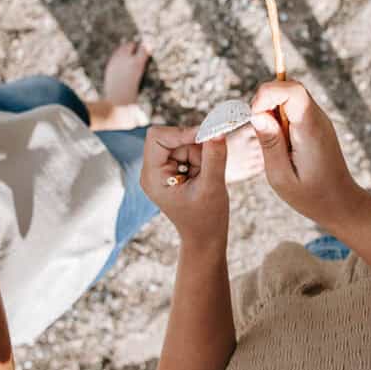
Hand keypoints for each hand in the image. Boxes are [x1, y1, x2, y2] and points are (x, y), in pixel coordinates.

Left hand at [140, 126, 228, 246]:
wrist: (205, 238)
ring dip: (201, 154)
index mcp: (152, 176)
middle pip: (172, 138)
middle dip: (195, 147)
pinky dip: (201, 158)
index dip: (182, 132)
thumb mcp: (212, 187)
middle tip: (208, 167)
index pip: (157, 137)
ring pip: (184, 143)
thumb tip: (218, 131)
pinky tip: (203, 177)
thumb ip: (214, 157)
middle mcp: (152, 170)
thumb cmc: (207, 219)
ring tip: (206, 178)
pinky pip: (188, 150)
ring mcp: (161, 170)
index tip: (207, 136)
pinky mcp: (173, 170)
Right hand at [250, 79, 361, 230]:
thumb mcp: (281, 176)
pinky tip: (281, 145)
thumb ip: (269, 143)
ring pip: (290, 96)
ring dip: (273, 111)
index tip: (254, 118)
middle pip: (289, 87)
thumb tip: (257, 114)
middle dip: (266, 101)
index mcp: (310, 128)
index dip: (267, 94)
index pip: (291, 89)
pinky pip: (294, 108)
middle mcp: (318, 118)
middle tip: (261, 132)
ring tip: (273, 143)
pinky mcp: (316, 125)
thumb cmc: (311, 196)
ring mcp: (319, 120)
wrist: (341, 203)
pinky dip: (280, 119)